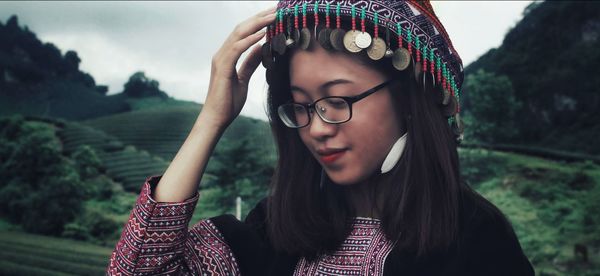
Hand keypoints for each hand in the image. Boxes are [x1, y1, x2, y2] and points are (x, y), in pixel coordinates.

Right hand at [200, 6, 276, 129]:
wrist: (216, 118)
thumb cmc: (228, 102)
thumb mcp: (243, 78)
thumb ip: (250, 63)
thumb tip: (261, 49)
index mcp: (227, 56)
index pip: (243, 33)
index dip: (258, 22)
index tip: (274, 15)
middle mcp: (222, 53)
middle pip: (241, 28)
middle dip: (259, 17)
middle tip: (276, 9)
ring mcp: (220, 59)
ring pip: (239, 34)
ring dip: (258, 24)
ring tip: (273, 17)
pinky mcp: (223, 68)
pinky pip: (237, 49)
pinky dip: (250, 40)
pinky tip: (263, 34)